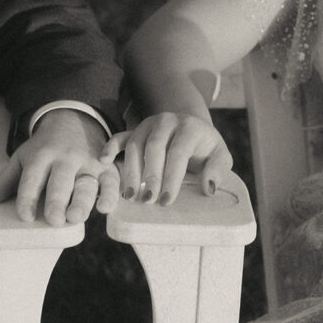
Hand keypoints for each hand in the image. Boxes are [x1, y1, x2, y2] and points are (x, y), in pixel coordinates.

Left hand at [0, 109, 118, 224]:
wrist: (73, 122)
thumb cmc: (45, 148)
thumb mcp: (23, 157)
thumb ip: (7, 179)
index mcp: (41, 156)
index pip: (32, 178)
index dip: (28, 197)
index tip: (26, 216)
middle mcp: (65, 159)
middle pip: (60, 182)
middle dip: (57, 201)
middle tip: (54, 220)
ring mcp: (87, 163)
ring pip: (86, 184)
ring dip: (82, 201)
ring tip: (75, 217)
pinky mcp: (106, 169)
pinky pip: (110, 182)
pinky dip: (110, 195)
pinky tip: (104, 208)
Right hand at [100, 112, 231, 205]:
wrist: (190, 127)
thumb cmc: (205, 148)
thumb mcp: (220, 156)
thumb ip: (218, 170)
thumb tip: (209, 189)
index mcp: (189, 127)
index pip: (179, 151)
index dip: (172, 176)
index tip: (167, 200)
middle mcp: (167, 122)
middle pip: (154, 147)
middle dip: (150, 176)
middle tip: (147, 200)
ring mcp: (148, 124)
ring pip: (135, 145)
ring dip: (131, 171)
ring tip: (129, 195)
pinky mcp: (135, 130)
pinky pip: (119, 136)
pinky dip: (110, 147)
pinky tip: (103, 161)